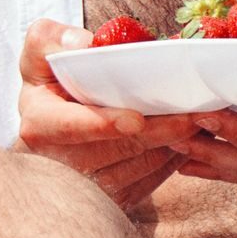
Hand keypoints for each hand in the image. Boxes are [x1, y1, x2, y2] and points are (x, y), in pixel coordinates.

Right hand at [17, 18, 197, 211]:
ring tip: (197, 123)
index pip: (71, 127)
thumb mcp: (40, 49)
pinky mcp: (109, 197)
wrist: (52, 121)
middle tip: (194, 114)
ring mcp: (84, 185)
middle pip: (117, 149)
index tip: (135, 118)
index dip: (104, 124)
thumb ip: (51, 40)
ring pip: (138, 168)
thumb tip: (84, 46)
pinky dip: (169, 162)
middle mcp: (59, 161)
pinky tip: (184, 140)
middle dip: (159, 132)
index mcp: (39, 124)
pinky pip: (147, 183)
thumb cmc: (50, 79)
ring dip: (171, 147)